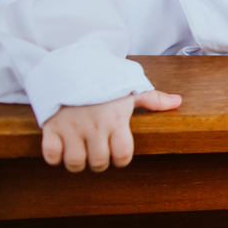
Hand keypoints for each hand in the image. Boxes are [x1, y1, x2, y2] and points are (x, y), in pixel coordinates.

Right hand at [41, 90, 181, 171]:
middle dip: (100, 163)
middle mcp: (94, 126)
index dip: (122, 160)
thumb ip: (154, 99)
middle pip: (99, 162)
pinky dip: (54, 157)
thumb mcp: (130, 88)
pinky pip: (50, 154)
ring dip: (78, 163)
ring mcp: (71, 127)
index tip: (119, 156)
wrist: (73, 64)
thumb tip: (178, 102)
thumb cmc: (105, 79)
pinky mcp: (52, 126)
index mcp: (116, 119)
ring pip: (75, 162)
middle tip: (99, 156)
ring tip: (81, 155)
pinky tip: (61, 150)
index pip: (123, 154)